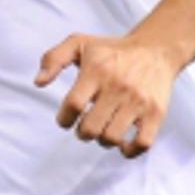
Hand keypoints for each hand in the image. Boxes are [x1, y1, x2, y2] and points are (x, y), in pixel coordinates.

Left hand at [35, 33, 180, 157]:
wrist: (156, 49)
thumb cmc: (111, 50)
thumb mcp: (79, 44)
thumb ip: (53, 59)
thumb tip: (38, 83)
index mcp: (97, 70)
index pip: (73, 105)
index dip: (64, 119)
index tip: (66, 118)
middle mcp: (118, 86)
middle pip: (90, 128)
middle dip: (82, 133)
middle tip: (85, 126)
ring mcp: (139, 101)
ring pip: (111, 138)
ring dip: (102, 140)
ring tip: (103, 130)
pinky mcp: (156, 113)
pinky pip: (142, 143)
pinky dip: (129, 151)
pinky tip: (123, 144)